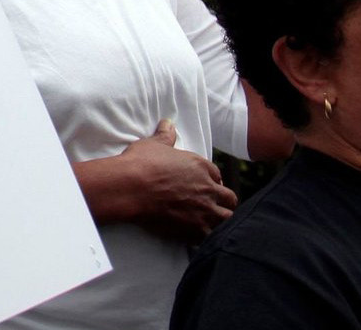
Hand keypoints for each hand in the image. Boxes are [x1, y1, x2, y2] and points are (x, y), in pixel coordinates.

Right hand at [111, 120, 237, 243]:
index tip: (204, 186)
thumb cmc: (141, 164)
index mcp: (201, 166)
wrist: (131, 188)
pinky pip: (212, 236)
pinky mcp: (195, 229)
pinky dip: (207, 236)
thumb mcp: (154, 144)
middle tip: (211, 205)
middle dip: (223, 201)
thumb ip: (165, 135)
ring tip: (209, 221)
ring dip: (220, 219)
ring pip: (226, 219)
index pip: (218, 175)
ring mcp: (204, 210)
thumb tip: (168, 123)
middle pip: (229, 198)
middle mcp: (208, 188)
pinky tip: (198, 235)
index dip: (212, 181)